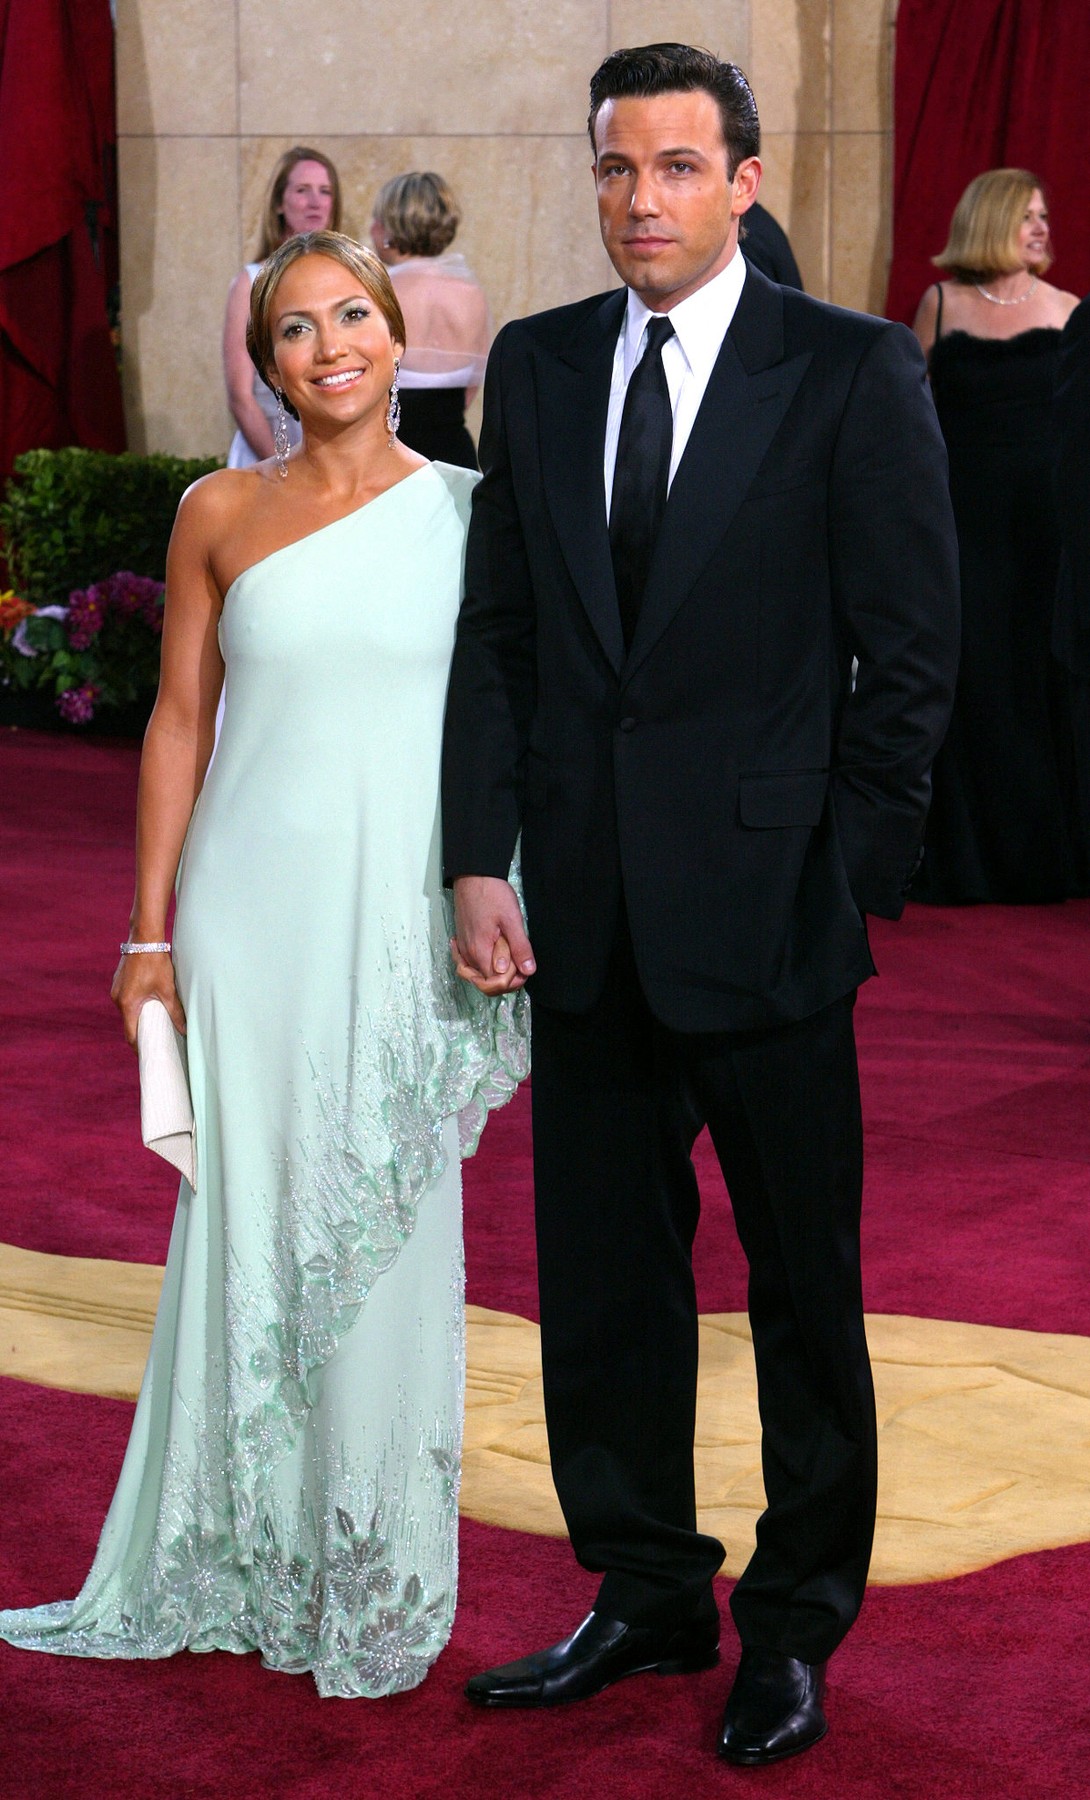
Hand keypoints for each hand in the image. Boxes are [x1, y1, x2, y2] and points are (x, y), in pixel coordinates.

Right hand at [111, 951, 186, 1047]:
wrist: (144, 938)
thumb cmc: (155, 963)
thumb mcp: (167, 989)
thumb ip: (175, 1011)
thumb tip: (184, 1029)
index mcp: (127, 1004)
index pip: (131, 1034)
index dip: (139, 1047)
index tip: (148, 1055)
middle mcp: (117, 998)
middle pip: (128, 1022)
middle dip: (141, 1032)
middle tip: (155, 1041)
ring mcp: (117, 989)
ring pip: (128, 1010)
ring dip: (139, 1017)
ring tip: (154, 1023)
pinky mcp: (119, 982)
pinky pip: (127, 999)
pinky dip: (136, 1005)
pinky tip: (149, 1005)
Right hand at [451, 876, 535, 994]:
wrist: (473, 875)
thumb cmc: (492, 893)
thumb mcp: (512, 919)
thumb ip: (519, 947)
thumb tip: (528, 971)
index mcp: (479, 951)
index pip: (495, 983)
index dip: (512, 981)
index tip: (524, 967)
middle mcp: (467, 954)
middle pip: (485, 983)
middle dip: (504, 980)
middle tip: (519, 964)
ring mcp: (462, 948)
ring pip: (477, 975)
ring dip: (494, 973)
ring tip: (509, 959)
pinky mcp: (460, 941)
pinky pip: (469, 964)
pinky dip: (482, 966)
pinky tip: (493, 957)